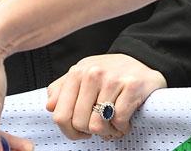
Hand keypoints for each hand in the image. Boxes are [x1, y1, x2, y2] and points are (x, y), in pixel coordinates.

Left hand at [45, 53, 165, 139]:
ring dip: (108, 131)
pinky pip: (119, 121)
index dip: (69, 131)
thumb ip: (61, 90)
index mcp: (76, 73)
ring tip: (112, 124)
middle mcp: (92, 74)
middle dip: (91, 131)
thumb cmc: (108, 72)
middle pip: (80, 123)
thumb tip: (50, 107)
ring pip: (99, 125)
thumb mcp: (81, 75)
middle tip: (100, 126)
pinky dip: (122, 127)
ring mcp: (112, 79)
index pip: (61, 115)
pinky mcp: (132, 86)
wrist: (140, 59)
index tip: (80, 131)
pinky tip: (124, 121)